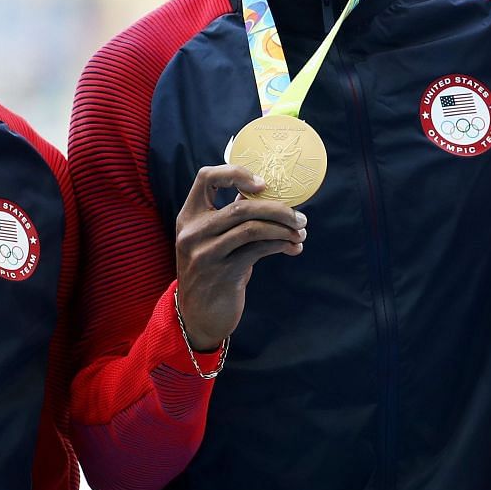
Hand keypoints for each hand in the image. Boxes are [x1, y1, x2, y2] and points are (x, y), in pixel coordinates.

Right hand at [173, 164, 306, 350]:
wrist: (199, 316)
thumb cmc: (214, 272)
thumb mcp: (215, 240)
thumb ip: (234, 217)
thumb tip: (270, 195)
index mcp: (189, 216)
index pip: (206, 177)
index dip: (236, 173)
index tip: (263, 184)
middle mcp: (193, 232)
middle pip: (241, 207)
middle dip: (278, 209)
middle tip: (299, 217)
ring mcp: (205, 253)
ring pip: (252, 228)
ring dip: (283, 229)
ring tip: (301, 232)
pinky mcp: (221, 273)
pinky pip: (257, 250)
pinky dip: (280, 245)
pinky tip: (293, 247)